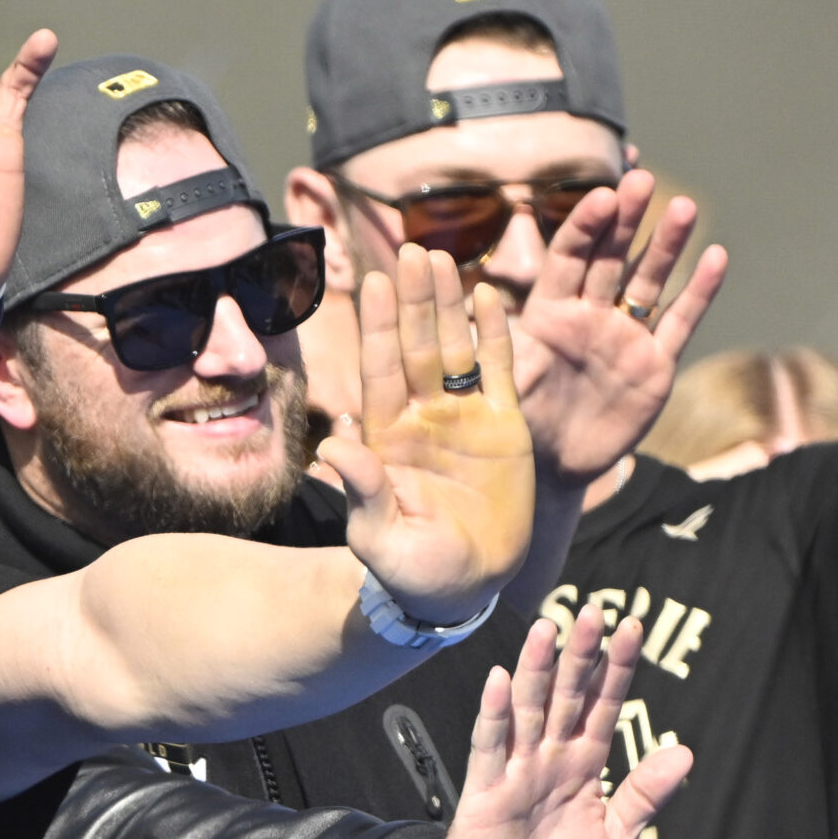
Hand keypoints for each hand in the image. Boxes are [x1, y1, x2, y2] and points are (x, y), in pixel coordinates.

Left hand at [320, 246, 534, 624]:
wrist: (459, 589)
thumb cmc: (410, 570)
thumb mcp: (379, 538)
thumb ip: (362, 491)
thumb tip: (333, 446)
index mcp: (386, 436)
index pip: (380, 369)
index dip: (377, 326)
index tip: (372, 281)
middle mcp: (421, 417)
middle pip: (415, 346)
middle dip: (411, 300)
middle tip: (410, 249)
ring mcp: (462, 419)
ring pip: (453, 349)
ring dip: (446, 305)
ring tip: (440, 258)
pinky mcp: (504, 428)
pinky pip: (499, 372)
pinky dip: (495, 334)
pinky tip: (489, 295)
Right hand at [440, 608, 692, 838]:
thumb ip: (643, 795)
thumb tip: (684, 752)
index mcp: (584, 767)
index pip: (603, 707)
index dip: (616, 670)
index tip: (631, 629)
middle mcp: (550, 758)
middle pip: (567, 696)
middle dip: (581, 655)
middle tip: (594, 611)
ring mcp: (516, 770)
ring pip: (529, 709)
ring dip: (536, 670)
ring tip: (548, 630)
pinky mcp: (485, 790)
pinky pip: (490, 745)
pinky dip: (495, 713)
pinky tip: (500, 681)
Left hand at [509, 169, 725, 483]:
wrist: (552, 469)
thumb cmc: (518, 424)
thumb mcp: (502, 384)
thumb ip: (495, 347)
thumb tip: (470, 306)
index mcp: (548, 313)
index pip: (568, 259)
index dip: (584, 227)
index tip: (600, 195)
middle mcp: (589, 316)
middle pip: (610, 258)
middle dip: (625, 220)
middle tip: (641, 179)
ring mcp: (625, 337)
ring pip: (647, 282)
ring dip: (665, 245)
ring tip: (683, 206)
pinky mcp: (655, 365)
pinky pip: (679, 323)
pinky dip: (698, 292)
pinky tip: (715, 257)